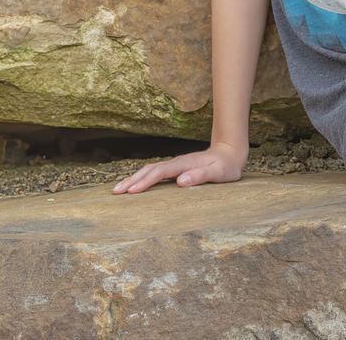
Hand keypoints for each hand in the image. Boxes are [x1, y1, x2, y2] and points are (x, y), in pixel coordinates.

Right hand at [110, 142, 246, 194]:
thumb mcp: (218, 173)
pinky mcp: (175, 168)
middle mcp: (176, 163)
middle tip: (115, 192)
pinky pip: (154, 173)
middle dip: (132, 180)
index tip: (132, 191)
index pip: (160, 173)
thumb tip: (180, 181)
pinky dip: (141, 177)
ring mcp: (175, 165)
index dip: (146, 182)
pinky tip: (134, 184)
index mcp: (184, 164)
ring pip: (150, 170)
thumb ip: (200, 176)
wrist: (230, 153)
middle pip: (150, 170)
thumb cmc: (225, 166)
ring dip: (133, 178)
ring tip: (117, 189)